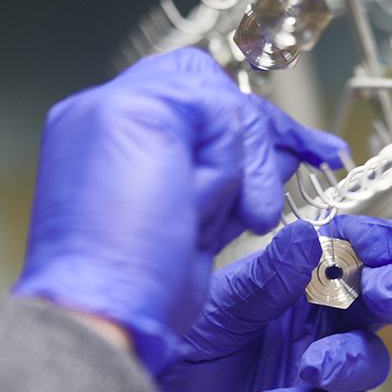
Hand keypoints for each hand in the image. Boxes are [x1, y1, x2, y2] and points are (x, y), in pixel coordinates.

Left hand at [14, 48, 344, 371]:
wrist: (118, 311)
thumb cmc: (117, 230)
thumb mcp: (141, 121)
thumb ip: (194, 97)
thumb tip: (234, 122)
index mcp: (117, 109)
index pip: (197, 80)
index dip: (234, 112)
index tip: (267, 141)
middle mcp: (142, 144)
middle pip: (226, 118)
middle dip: (253, 150)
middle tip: (267, 192)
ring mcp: (170, 185)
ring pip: (239, 155)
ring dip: (260, 176)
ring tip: (258, 210)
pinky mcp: (193, 221)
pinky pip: (237, 191)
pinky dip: (259, 193)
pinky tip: (274, 196)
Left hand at [118, 215, 391, 391]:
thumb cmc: (174, 371)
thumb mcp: (211, 315)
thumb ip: (262, 282)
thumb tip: (309, 236)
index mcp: (289, 291)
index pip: (345, 256)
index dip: (374, 245)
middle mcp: (311, 332)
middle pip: (375, 305)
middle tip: (385, 294)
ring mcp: (317, 383)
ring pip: (369, 360)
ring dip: (347, 359)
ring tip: (308, 370)